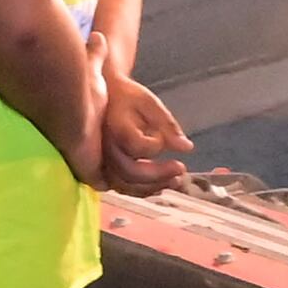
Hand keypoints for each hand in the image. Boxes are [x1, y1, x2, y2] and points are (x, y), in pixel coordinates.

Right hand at [94, 71, 193, 196]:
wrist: (103, 97)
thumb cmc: (126, 97)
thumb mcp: (149, 103)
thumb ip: (167, 124)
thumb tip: (186, 147)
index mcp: (115, 127)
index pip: (137, 145)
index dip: (156, 144)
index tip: (164, 136)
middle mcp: (104, 147)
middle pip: (131, 172)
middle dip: (160, 175)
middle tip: (181, 169)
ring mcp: (100, 160)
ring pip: (125, 185)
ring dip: (152, 187)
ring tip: (174, 180)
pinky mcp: (102, 169)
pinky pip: (120, 186)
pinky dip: (141, 190)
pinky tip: (158, 186)